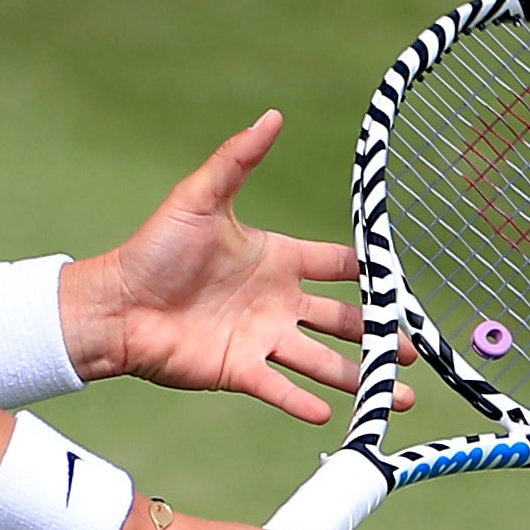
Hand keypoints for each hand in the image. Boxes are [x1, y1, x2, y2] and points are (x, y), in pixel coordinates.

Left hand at [69, 110, 378, 424]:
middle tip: (413, 352)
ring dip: (359, 377)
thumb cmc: (154, 249)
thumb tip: (272, 116)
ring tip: (397, 395)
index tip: (401, 280)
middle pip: (343, 321)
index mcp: (276, 259)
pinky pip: (280, 389)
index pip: (336, 265)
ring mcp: (261, 339)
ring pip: (323, 362)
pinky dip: (304, 402)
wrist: (116, 304)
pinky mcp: (238, 370)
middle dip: (380, 336)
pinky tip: (335, 413)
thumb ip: (238, 160)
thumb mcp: (201, 197)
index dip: (368, 271)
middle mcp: (276, 302)